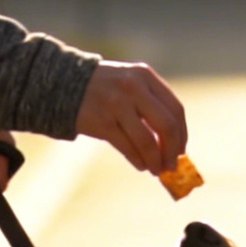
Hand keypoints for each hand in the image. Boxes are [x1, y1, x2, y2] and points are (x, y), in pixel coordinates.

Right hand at [74, 61, 186, 175]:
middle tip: (172, 166)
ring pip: (147, 140)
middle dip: (172, 150)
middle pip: (166, 125)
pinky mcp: (102, 122)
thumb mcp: (130, 83)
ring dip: (155, 160)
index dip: (182, 134)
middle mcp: (134, 88)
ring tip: (156, 170)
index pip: (175, 109)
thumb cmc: (104, 89)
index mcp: (145, 76)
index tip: (181, 150)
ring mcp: (117, 104)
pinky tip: (142, 166)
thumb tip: (174, 142)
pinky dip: (138, 160)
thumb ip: (151, 104)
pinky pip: (127, 147)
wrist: (63, 85)